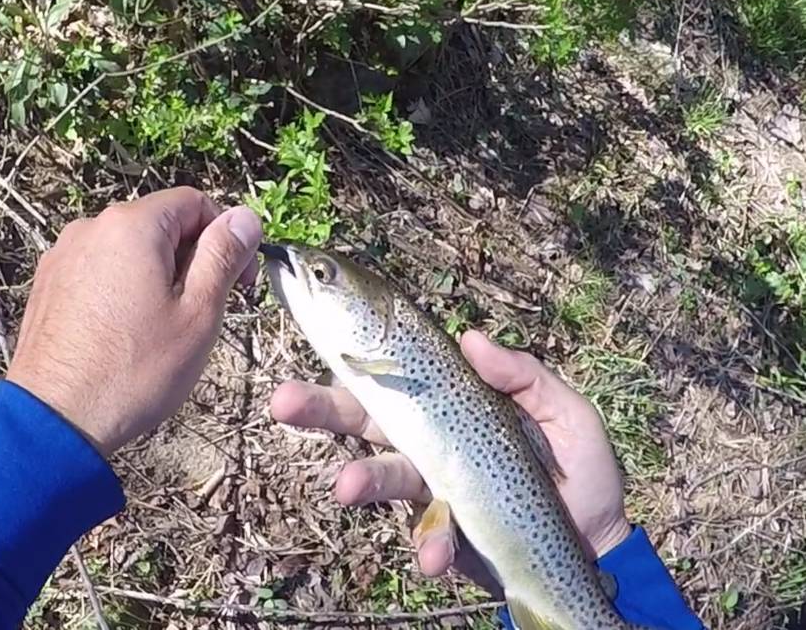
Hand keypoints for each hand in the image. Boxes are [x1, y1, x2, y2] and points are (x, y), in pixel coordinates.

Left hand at [7, 187, 261, 456]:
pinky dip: (125, 288)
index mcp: (132, 226)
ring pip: (131, 249)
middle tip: (206, 311)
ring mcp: (64, 255)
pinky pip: (101, 270)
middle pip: (162, 223)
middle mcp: (91, 227)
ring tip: (165, 328)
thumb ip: (223, 256)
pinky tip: (130, 332)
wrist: (55, 420)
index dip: (228, 236)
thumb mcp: (199, 312)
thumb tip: (245, 218)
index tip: (240, 281)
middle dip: (193, 258)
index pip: (196, 203)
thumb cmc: (135, 370)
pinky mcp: (49, 284)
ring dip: (160, 275)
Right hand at [269, 330, 631, 593]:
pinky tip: (440, 550)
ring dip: (362, 481)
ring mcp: (432, 485)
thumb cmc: (581, 467)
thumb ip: (523, 375)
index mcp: (452, 400)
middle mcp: (430, 438)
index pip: (398, 369)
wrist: (598, 543)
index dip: (358, 351)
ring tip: (346, 488)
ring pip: (382, 475)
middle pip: (365, 417)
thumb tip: (472, 337)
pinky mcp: (444, 531)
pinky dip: (429, 543)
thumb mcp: (565, 412)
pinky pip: (424, 535)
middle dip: (320, 408)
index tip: (321, 329)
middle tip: (282, 402)